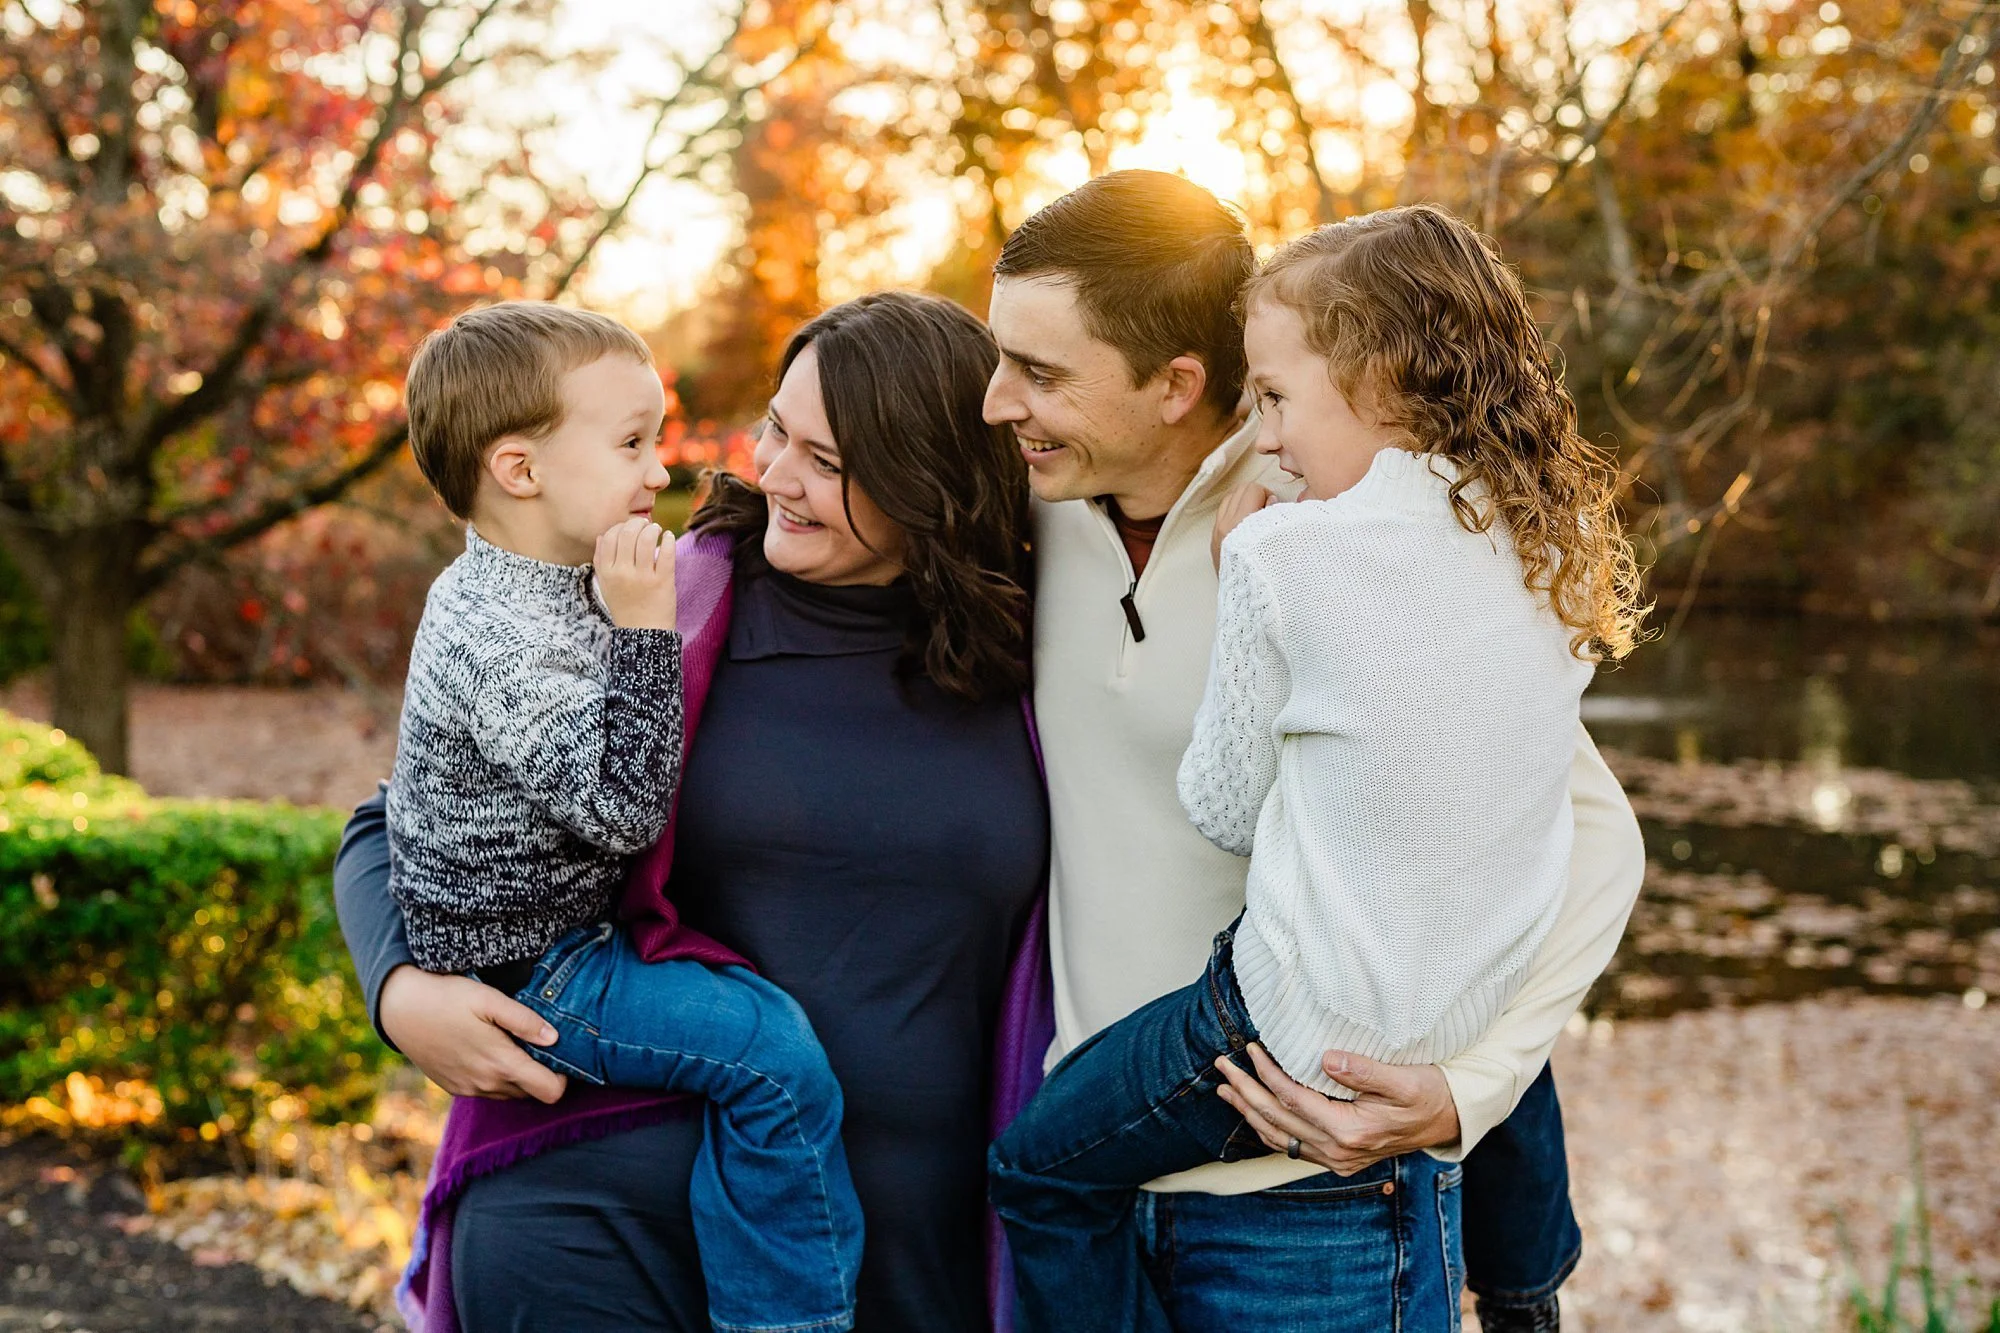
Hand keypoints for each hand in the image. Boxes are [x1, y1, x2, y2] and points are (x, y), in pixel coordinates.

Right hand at [378, 966, 568, 1102]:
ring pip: (510, 1093)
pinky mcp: (454, 1088)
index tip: (558, 1054)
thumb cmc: (447, 997)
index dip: (563, 1077)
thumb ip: (524, 1020)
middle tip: (535, 1043)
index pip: (551, 1092)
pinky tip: (487, 1049)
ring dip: (517, 1076)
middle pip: (532, 1093)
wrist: (400, 1008)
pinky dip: (495, 1077)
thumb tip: (555, 1038)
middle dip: (541, 1074)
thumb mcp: (488, 999)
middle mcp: (486, 1085)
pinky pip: (487, 1092)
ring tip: (511, 1043)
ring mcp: (468, 1089)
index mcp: (501, 1064)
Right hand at [594, 517, 675, 630]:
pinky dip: (668, 540)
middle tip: (646, 524)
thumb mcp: (606, 586)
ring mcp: (643, 577)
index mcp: (607, 573)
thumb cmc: (625, 607)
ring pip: (646, 539)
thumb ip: (600, 561)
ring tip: (658, 530)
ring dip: (653, 529)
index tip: (629, 527)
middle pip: (627, 534)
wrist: (643, 633)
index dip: (620, 526)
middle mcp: (622, 573)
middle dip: (638, 523)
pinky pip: (666, 552)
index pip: (609, 537)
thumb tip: (601, 536)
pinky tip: (668, 538)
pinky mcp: (662, 581)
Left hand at [1211, 483, 1273, 569]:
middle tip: (1266, 510)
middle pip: (1238, 491)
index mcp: (1240, 523)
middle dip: (1254, 496)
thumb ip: (1275, 515)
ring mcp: (1215, 534)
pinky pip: (1222, 515)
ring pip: (1228, 500)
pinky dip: (1233, 513)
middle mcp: (1224, 526)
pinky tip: (1245, 527)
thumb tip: (1269, 499)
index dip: (1267, 495)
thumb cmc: (1269, 570)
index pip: (1252, 490)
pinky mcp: (1212, 543)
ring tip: (1255, 516)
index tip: (1274, 508)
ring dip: (1242, 502)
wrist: (1249, 600)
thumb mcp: (1278, 541)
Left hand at [1214, 1044, 1460, 1175]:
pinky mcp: (1340, 1157)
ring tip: (1225, 1090)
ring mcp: (1338, 1158)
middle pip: (1277, 1119)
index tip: (1249, 1049)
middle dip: (1245, 1092)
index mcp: (1350, 1131)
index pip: (1293, 1098)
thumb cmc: (1430, 1095)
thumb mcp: (1403, 1079)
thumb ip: (1364, 1071)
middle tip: (1221, 1068)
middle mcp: (1339, 1151)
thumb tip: (1325, 1058)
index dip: (1267, 1073)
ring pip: (1279, 1137)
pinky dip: (1269, 1128)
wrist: (1450, 1121)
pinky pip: (1293, 1146)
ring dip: (1249, 1112)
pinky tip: (1255, 1114)